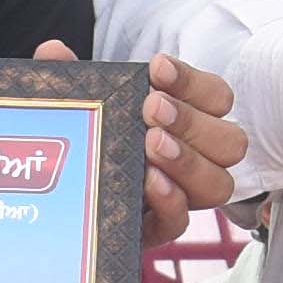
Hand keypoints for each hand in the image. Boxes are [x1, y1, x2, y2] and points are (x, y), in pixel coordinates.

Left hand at [34, 39, 251, 227]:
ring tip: (152, 144)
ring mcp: (179, 197)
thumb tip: (53, 51)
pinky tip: (150, 181)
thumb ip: (67, 79)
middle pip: (230, 142)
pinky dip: (171, 201)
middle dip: (192, 121)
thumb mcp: (76, 107)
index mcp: (185, 122)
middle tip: (152, 108)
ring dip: (189, 161)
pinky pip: (180, 223)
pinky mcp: (154, 230)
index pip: (216, 98)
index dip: (194, 82)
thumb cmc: (85, 142)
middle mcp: (193, 159)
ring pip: (219, 185)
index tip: (156, 68)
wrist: (57, 200)